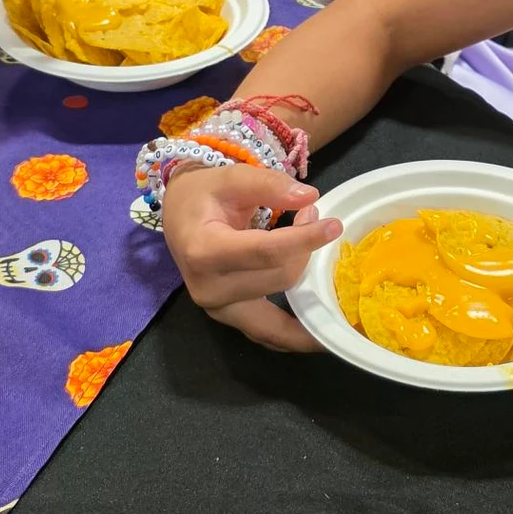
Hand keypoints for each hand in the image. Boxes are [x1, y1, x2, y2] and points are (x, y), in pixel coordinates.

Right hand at [161, 165, 341, 351]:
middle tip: (311, 217)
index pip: (267, 251)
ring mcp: (217, 309)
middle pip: (279, 278)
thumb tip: (310, 197)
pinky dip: (295, 334)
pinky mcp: (228, 319)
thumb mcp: (231, 178)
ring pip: (280, 310)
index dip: (304, 240)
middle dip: (304, 250)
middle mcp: (209, 288)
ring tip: (317, 258)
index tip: (334, 226)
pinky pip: (268, 334)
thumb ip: (269, 185)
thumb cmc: (202, 195)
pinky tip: (320, 332)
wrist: (178, 216)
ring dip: (306, 290)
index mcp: (205, 251)